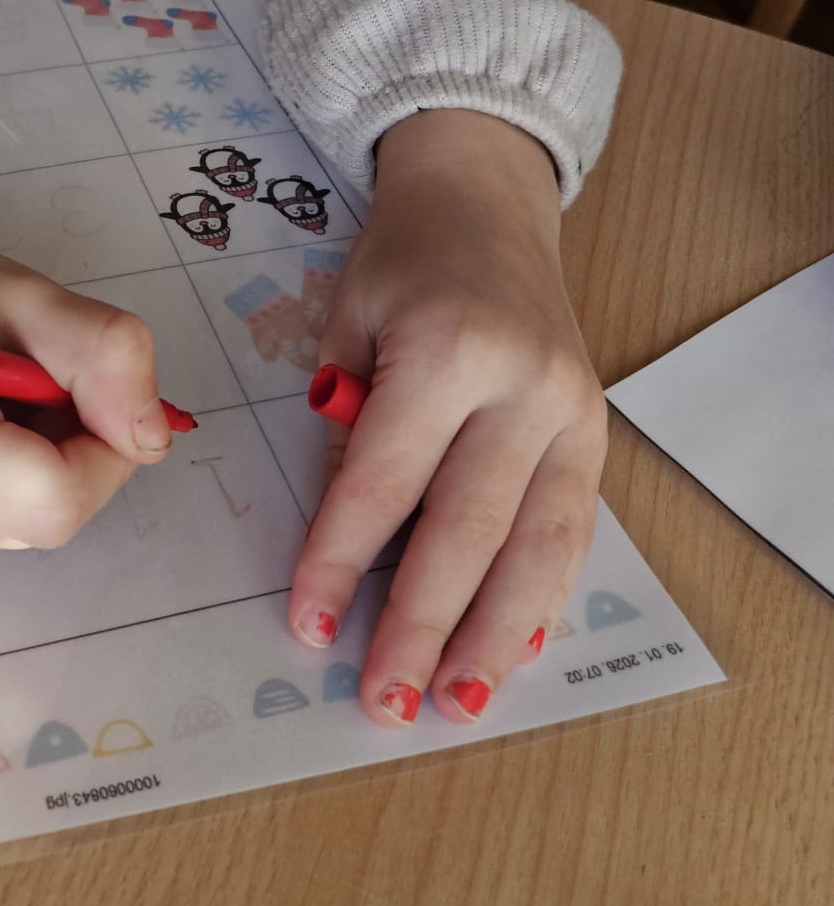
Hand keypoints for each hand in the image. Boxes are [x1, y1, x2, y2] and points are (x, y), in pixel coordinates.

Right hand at [0, 152, 173, 556]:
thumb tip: (153, 440)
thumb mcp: (18, 292)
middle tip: (20, 372)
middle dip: (61, 447)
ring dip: (24, 461)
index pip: (52, 503)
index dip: (101, 451)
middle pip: (33, 518)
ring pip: (8, 525)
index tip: (88, 390)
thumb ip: (101, 355)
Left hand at [288, 111, 607, 728]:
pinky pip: (573, 531)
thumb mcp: (349, 322)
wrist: (488, 200)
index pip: (386, 481)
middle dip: (421, 624)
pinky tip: (510, 653)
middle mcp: (524, 388)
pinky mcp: (597, 434)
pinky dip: (542, 598)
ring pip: (539, 548)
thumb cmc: (405, 260)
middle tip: (384, 701)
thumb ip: (346, 426)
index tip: (308, 626)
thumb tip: (342, 536)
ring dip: (495, 638)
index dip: (342, 560)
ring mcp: (574, 414)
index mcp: (450, 350)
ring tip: (454, 705)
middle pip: (468, 531)